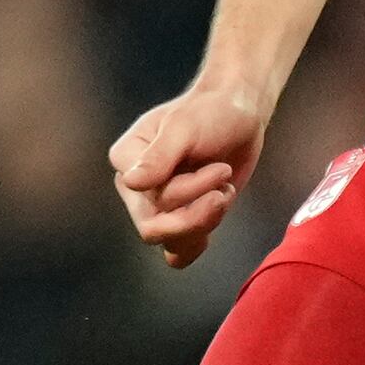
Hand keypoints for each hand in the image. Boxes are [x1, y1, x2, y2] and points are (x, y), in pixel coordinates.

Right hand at [109, 80, 271, 270]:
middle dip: (195, 215)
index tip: (220, 167)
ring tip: (225, 190)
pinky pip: (180, 251)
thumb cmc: (209, 112)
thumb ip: (158, 157)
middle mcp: (135, 187)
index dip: (188, 191)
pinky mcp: (180, 217)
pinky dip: (201, 240)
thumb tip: (129, 183)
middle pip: (153, 228)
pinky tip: (218, 209)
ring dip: (205, 222)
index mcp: (126, 160)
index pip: (147, 198)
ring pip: (170, 242)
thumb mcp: (184, 128)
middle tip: (226, 190)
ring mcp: (156, 205)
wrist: (237, 116)